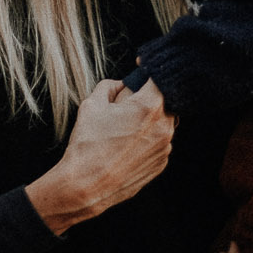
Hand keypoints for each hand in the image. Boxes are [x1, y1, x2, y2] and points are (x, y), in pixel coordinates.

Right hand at [25, 78, 175, 235]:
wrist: (87, 185)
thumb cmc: (88, 145)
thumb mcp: (91, 105)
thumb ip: (109, 86)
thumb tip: (120, 85)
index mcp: (149, 106)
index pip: (160, 77)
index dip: (150, 69)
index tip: (142, 67)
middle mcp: (164, 126)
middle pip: (164, 100)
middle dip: (148, 97)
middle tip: (126, 104)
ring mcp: (165, 147)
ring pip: (162, 122)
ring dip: (148, 119)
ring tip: (122, 130)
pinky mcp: (161, 163)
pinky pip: (159, 142)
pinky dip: (147, 139)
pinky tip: (126, 146)